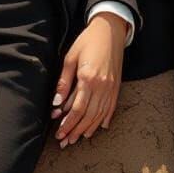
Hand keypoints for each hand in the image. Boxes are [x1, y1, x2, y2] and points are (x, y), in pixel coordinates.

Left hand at [50, 11, 127, 147]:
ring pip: (99, 115)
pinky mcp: (117, 86)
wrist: (110, 30)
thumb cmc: (88, 41)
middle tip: (66, 142)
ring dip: (88, 129)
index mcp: (88, 78)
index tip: (59, 133)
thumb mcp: (70, 58)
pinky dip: (104, 119)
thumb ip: (64, 81)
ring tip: (78, 138)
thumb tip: (57, 103)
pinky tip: (98, 127)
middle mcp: (102, 86)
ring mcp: (111, 87)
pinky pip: (111, 108)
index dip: (68, 124)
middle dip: (76, 131)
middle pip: (88, 116)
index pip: (77, 109)